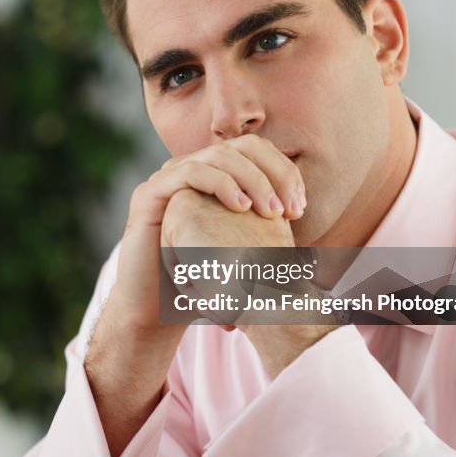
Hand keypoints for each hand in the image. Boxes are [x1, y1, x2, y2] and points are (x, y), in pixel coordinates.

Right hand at [84, 136, 303, 456]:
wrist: (156, 309)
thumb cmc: (200, 284)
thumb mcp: (240, 253)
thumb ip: (264, 233)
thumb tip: (306, 235)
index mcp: (212, 177)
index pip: (254, 152)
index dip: (282, 171)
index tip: (300, 207)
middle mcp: (189, 170)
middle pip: (240, 147)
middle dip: (272, 173)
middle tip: (289, 210)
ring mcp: (166, 179)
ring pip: (218, 155)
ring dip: (252, 179)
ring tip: (270, 212)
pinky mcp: (149, 194)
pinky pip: (188, 173)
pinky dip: (220, 184)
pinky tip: (240, 208)